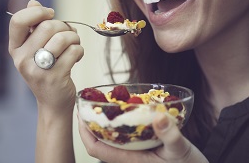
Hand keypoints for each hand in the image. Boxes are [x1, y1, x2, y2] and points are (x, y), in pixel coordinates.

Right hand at [8, 0, 83, 114]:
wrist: (53, 103)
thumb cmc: (47, 72)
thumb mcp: (35, 51)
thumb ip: (34, 28)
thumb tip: (33, 3)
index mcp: (15, 49)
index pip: (18, 21)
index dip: (37, 12)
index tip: (51, 14)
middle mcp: (22, 59)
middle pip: (47, 26)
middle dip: (65, 26)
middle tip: (70, 34)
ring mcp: (38, 70)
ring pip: (63, 37)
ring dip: (75, 37)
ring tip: (75, 44)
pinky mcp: (55, 77)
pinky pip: (74, 51)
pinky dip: (80, 50)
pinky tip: (77, 57)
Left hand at [79, 113, 207, 162]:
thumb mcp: (181, 150)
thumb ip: (170, 135)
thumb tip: (159, 117)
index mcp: (130, 159)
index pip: (96, 148)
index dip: (84, 132)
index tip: (80, 114)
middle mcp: (128, 157)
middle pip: (99, 142)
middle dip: (90, 124)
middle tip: (89, 104)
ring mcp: (135, 153)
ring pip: (111, 138)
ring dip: (104, 123)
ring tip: (103, 105)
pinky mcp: (143, 149)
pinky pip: (125, 136)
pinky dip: (119, 123)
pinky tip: (125, 112)